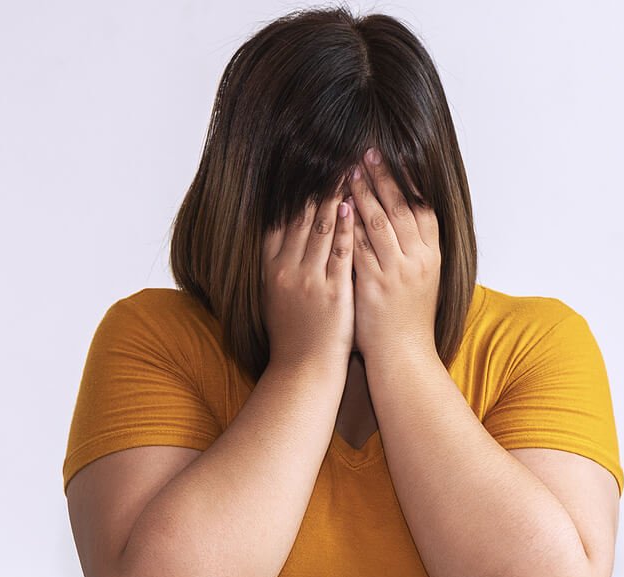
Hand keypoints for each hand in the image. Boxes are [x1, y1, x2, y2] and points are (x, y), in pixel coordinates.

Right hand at [261, 182, 354, 376]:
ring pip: (321, 229)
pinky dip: (347, 227)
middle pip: (300, 218)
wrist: (302, 370)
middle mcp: (286, 271)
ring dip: (333, 197)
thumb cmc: (293, 334)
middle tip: (329, 158)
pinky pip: (341, 252)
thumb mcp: (274, 296)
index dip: (291, 193)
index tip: (303, 169)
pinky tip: (354, 207)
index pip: (279, 220)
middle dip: (315, 186)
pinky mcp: (332, 292)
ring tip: (344, 172)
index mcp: (270, 269)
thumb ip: (277, 264)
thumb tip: (281, 233)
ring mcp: (309, 281)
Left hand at [346, 148, 439, 361]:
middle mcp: (418, 260)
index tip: (397, 157)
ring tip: (348, 170)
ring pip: (378, 222)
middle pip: (400, 208)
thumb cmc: (408, 320)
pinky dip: (348, 225)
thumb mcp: (424, 281)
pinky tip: (336, 207)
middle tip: (368, 151)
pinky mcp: (374, 285)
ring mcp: (397, 272)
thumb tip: (406, 221)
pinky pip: (358, 247)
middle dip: (384, 177)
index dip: (410, 181)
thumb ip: (416, 251)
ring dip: (363, 193)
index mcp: (432, 256)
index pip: (424, 208)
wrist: (403, 357)